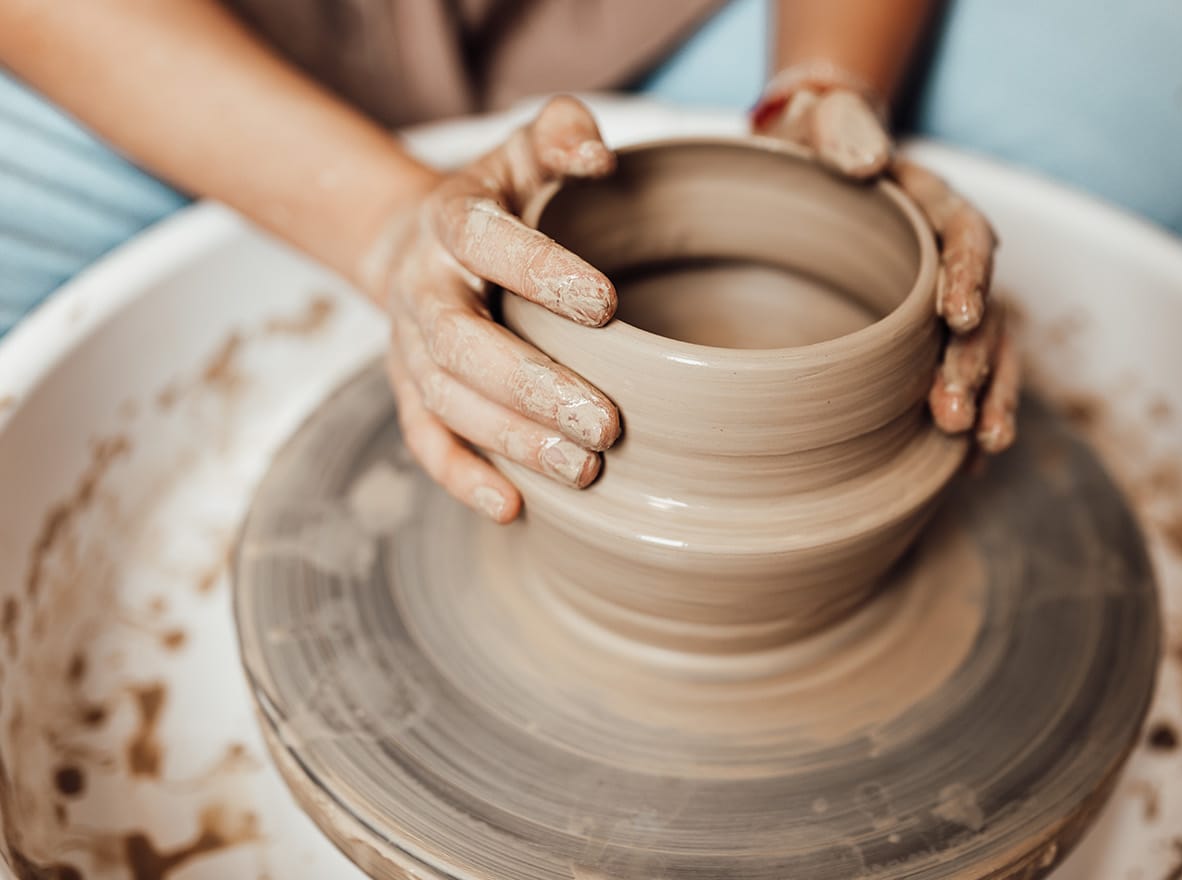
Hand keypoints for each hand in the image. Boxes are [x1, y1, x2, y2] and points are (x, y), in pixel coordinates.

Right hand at [360, 96, 622, 523]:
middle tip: (607, 424)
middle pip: (462, 346)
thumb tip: (599, 157)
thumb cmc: (497, 199)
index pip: (486, 243)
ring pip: (447, 403)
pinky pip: (426, 442)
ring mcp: (411, 348)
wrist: (413, 243)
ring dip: (511, 442)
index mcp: (452, 222)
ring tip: (585, 471)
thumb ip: (561, 133)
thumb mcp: (524, 150)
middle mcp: (423, 289)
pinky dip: (462, 478)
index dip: (539, 271)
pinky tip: (514, 508)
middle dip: (533, 387)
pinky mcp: (410, 394)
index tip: (606, 305)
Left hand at [753, 73, 1020, 453]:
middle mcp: (955, 260)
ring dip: (988, 400)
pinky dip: (973, 418)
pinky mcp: (933, 340)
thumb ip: (842, 131)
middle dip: (972, 365)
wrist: (812, 171)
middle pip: (982, 312)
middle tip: (950, 413)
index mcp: (935, 207)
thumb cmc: (814, 148)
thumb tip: (868, 162)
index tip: (959, 318)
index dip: (969, 278)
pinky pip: (968, 380)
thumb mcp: (820, 125)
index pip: (968, 238)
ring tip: (979, 446)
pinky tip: (966, 466)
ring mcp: (948, 303)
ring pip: (988, 354)